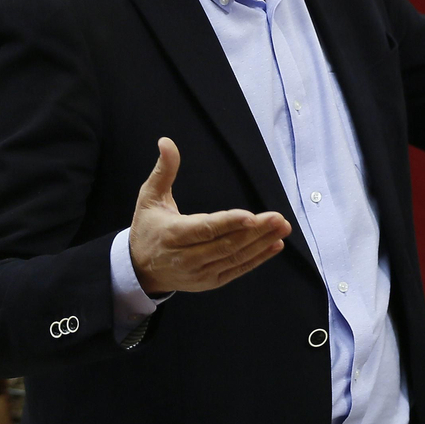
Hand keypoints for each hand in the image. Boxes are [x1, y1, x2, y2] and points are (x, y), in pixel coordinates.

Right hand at [129, 137, 291, 295]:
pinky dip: (258, 258)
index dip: (228, 223)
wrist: (142, 270)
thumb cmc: (148, 228)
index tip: (251, 216)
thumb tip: (166, 142)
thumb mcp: (149, 197)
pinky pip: (237, 269)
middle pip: (225, 245)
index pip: (204, 229)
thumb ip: (164, 170)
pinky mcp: (210, 282)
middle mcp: (186, 258)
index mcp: (171, 235)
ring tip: (282, 227)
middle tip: (278, 217)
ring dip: (261, 243)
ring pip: (234, 257)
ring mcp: (199, 273)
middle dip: (254, 231)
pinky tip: (275, 245)